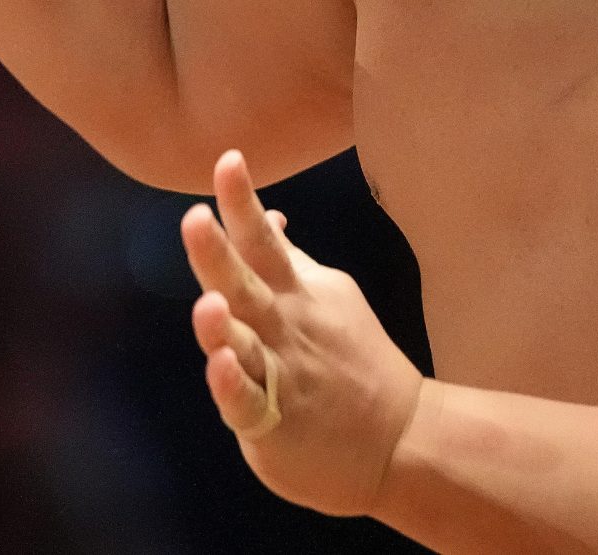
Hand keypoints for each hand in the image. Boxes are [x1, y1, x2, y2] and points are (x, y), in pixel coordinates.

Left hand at [181, 150, 423, 518]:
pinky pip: (247, 402)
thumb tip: (266, 214)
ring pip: (245, 345)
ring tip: (208, 305)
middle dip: (218, 253)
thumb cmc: (352, 359)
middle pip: (245, 285)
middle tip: (195, 217)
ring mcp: (280, 373)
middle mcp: (284, 326)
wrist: (402, 440)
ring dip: (223, 326)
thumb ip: (288, 259)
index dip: (241, 201)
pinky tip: (220, 367)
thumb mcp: (327, 296)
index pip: (262, 239)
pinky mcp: (272, 421)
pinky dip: (232, 385)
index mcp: (293, 292)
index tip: (228, 159)